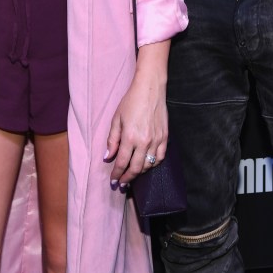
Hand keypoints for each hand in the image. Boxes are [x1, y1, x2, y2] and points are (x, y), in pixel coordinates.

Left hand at [105, 57, 168, 187]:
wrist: (150, 89)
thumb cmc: (131, 101)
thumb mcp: (116, 119)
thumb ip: (112, 139)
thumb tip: (108, 156)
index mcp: (129, 137)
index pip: (122, 163)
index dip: (117, 175)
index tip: (113, 181)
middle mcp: (144, 142)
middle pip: (136, 168)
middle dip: (127, 178)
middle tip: (122, 184)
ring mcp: (156, 140)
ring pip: (149, 165)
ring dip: (140, 172)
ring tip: (133, 174)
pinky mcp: (165, 137)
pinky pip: (160, 157)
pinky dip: (154, 164)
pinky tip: (148, 164)